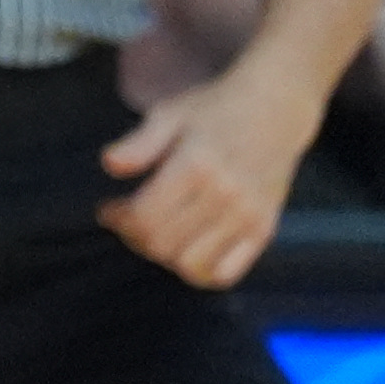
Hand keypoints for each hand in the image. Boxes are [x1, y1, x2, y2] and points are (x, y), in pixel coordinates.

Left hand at [98, 64, 309, 287]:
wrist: (275, 109)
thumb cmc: (215, 109)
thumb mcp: (170, 113)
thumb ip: (139, 143)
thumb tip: (109, 165)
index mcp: (196, 166)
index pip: (146, 217)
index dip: (119, 220)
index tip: (109, 210)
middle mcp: (224, 196)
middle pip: (164, 244)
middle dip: (135, 237)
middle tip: (129, 220)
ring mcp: (247, 217)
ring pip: (192, 265)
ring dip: (165, 256)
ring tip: (158, 233)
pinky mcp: (264, 231)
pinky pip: (227, 274)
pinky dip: (201, 272)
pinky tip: (187, 249)